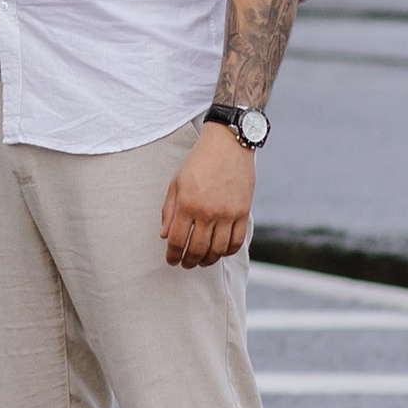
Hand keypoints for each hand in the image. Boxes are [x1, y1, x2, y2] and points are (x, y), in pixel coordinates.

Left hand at [161, 122, 253, 267]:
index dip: (172, 255)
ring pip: (217, 250)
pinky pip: (236, 241)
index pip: (177, 240)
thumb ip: (169, 210)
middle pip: (197, 249)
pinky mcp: (243, 213)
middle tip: (185, 264)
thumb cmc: (198, 161)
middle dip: (188, 261)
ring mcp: (227, 214)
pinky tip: (220, 251)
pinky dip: (227, 251)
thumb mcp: (176, 182)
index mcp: (187, 204)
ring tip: (201, 261)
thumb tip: (165, 235)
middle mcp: (207, 212)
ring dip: (208, 260)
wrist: (228, 144)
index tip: (171, 260)